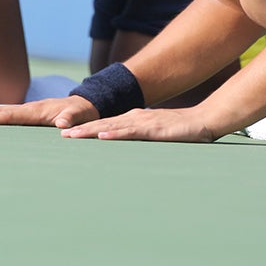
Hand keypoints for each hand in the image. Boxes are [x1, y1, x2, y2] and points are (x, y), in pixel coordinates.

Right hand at [0, 95, 98, 127]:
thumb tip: (61, 124)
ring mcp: (25, 111)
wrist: (86, 103)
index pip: (9, 115)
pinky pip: (4, 115)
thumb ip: (72, 118)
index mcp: (36, 111)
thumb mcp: (82, 116)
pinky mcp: (26, 115)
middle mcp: (27, 109)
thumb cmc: (84, 112)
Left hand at [58, 107, 223, 142]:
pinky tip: (102, 137)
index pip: (105, 124)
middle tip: (61, 135)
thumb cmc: (181, 130)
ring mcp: (143, 122)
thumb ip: (140, 138)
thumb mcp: (155, 134)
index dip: (86, 128)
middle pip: (103, 124)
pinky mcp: (154, 129)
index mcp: (134, 120)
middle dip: (81, 130)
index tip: (67, 133)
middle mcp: (135, 118)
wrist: (205, 120)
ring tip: (72, 136)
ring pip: (112, 126)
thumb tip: (126, 147)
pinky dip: (115, 134)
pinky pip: (131, 132)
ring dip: (91, 131)